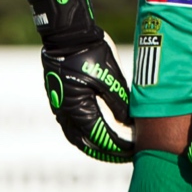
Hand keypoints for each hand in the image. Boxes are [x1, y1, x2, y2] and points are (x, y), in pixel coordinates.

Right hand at [28, 0, 133, 163]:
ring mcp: (59, 107)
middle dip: (106, 151)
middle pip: (86, 142)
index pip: (100, 138)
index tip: (132, 151)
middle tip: (124, 156)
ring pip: (76, 136)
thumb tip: (128, 124)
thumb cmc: (91, 53)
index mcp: (78, 109)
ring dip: (93, 144)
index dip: (117, 147)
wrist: (67, 35)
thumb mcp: (111, 77)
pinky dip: (83, 133)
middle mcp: (65, 112)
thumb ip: (119, 103)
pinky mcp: (59, 99)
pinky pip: (70, 125)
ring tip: (111, 149)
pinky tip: (95, 132)